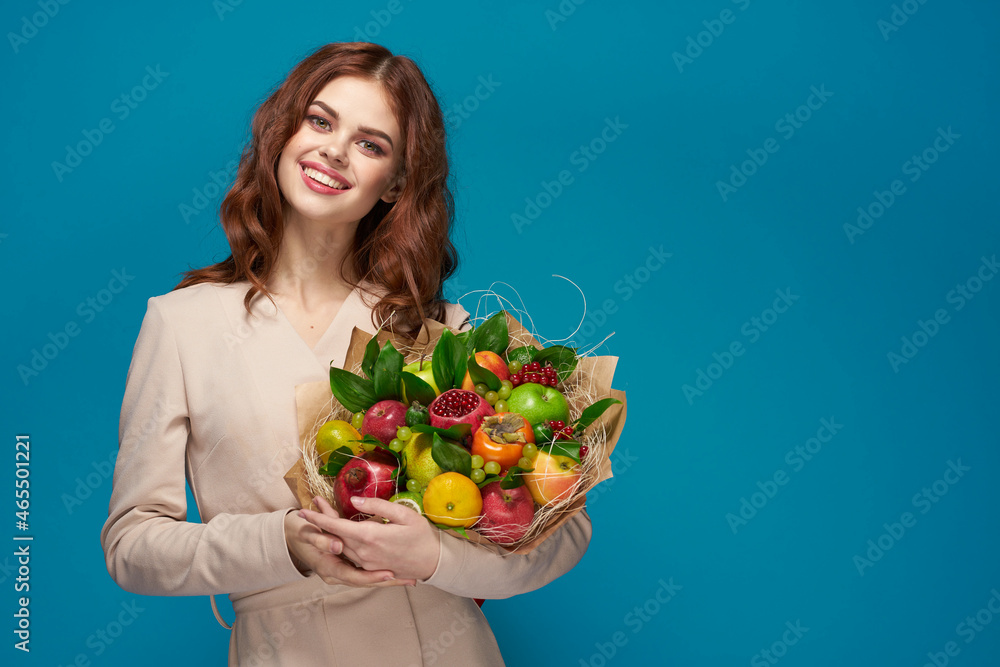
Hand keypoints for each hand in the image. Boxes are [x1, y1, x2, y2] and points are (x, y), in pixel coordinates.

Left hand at [298, 496, 439, 581]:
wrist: (433, 563)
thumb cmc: (422, 536)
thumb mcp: (404, 514)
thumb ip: (378, 506)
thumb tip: (355, 500)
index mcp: (369, 537)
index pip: (336, 526)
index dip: (318, 518)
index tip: (303, 511)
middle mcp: (363, 552)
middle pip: (334, 537)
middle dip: (319, 523)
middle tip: (307, 509)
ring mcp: (366, 563)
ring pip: (340, 547)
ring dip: (328, 534)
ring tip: (320, 519)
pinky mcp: (370, 568)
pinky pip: (350, 555)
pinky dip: (340, 544)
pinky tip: (338, 536)